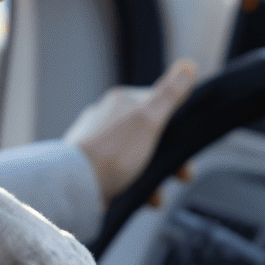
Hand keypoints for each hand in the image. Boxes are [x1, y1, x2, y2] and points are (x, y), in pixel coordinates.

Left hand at [66, 59, 198, 204]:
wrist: (75, 188)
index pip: (159, 104)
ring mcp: (100, 146)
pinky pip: (125, 177)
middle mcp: (109, 120)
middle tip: (182, 174)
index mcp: (121, 102)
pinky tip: (144, 199)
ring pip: (139, 158)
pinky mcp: (95, 170)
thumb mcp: (149, 118)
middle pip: (151, 135)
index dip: (178, 124)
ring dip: (156, 177)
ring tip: (159, 194)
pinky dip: (139, 189)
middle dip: (170, 158)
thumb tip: (189, 65)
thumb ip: (170, 93)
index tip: (188, 144)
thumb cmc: (113, 152)